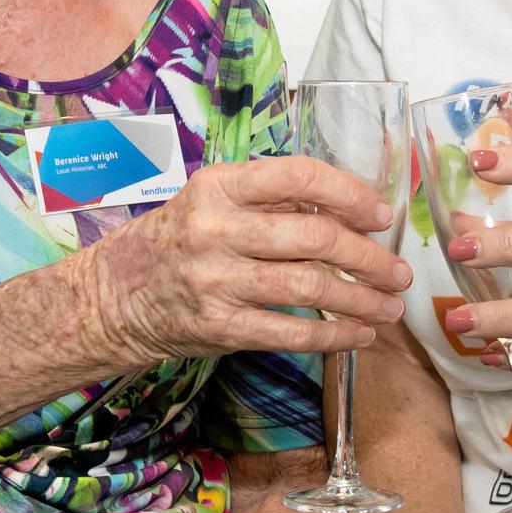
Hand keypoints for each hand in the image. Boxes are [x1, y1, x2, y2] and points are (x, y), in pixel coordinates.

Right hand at [88, 157, 411, 365]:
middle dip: (370, 257)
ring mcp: (216, 280)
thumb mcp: (211, 201)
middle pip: (316, 239)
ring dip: (362, 300)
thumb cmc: (175, 241)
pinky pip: (291, 332)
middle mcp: (216, 228)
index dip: (350, 194)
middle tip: (399, 271)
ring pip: (310, 288)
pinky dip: (333, 336)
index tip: (380, 214)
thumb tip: (348, 209)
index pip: (299, 176)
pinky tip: (359, 335)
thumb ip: (271, 202)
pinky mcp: (219, 326)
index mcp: (219, 185)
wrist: (112, 296)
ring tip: (391, 307)